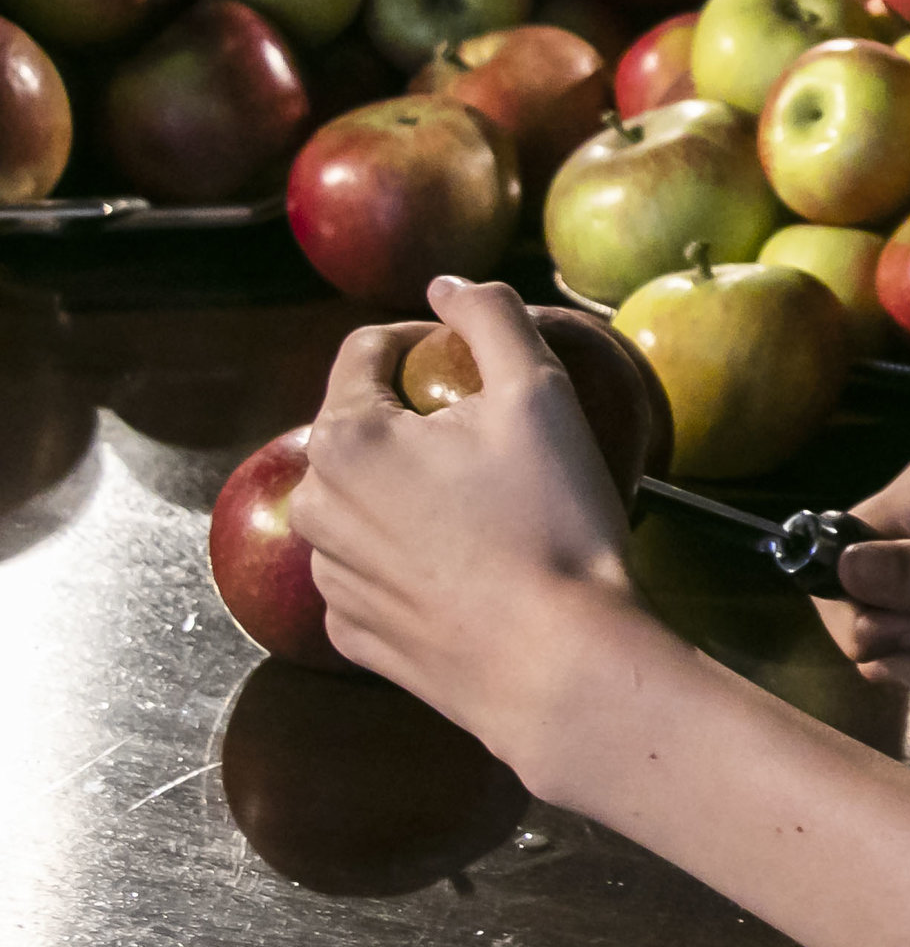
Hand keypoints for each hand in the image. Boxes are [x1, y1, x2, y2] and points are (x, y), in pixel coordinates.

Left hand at [291, 277, 644, 774]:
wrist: (558, 663)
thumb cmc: (550, 520)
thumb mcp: (538, 393)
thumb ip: (490, 315)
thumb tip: (447, 283)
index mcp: (347, 438)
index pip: (368, 350)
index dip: (428, 338)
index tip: (481, 360)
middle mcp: (315, 505)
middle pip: (364, 427)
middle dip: (420, 419)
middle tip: (499, 438)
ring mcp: (328, 578)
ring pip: (368, 501)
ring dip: (415, 488)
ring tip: (492, 506)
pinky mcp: (351, 636)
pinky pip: (376, 570)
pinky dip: (414, 556)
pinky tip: (474, 566)